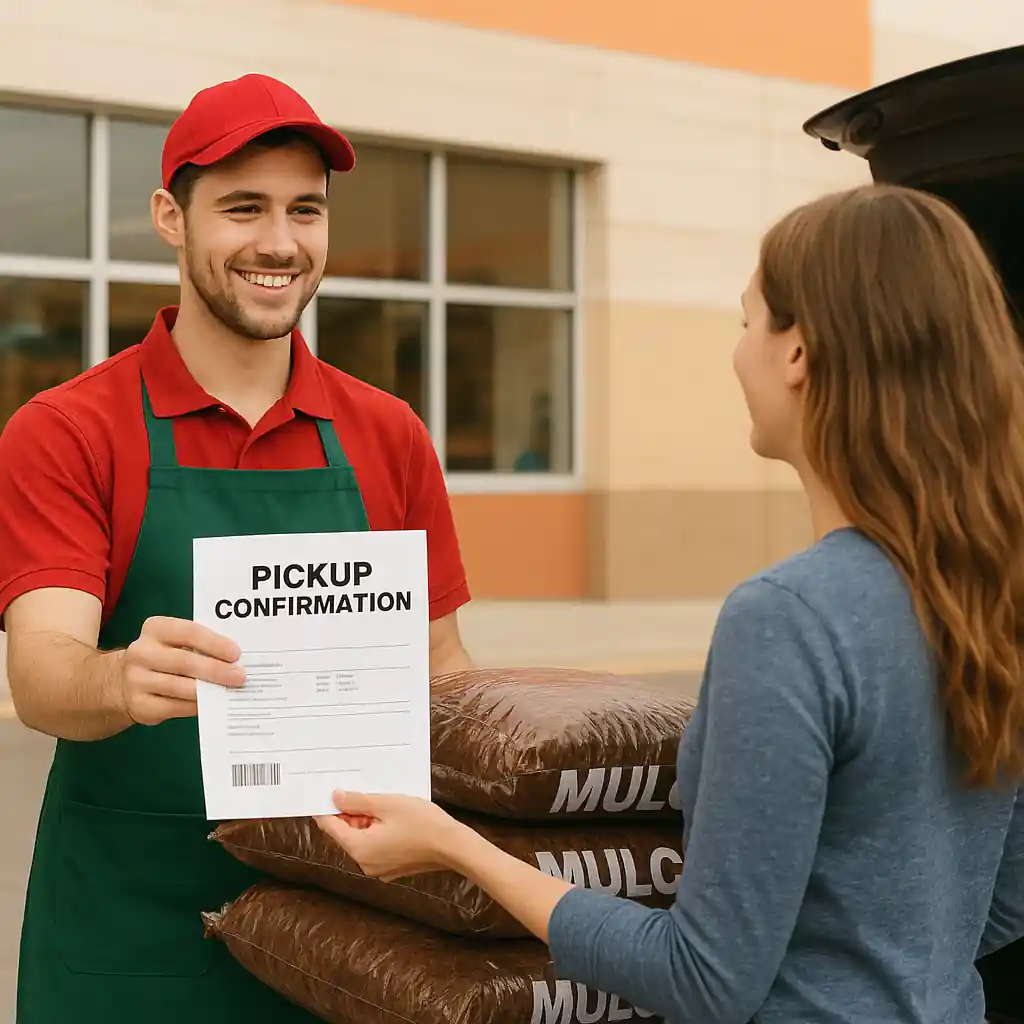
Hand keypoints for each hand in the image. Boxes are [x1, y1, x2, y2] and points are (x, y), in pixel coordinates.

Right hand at [116, 615, 244, 725]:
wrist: (125, 682)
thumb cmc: (165, 656)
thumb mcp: (176, 642)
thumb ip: (199, 646)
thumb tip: (235, 660)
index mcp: (155, 628)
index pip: (188, 632)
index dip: (214, 643)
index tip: (236, 653)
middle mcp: (141, 652)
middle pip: (184, 662)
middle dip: (216, 670)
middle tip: (240, 676)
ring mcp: (137, 680)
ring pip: (179, 687)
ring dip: (208, 691)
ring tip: (229, 691)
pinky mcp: (139, 705)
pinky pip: (174, 707)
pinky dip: (196, 706)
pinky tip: (211, 705)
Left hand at [315, 790, 465, 881]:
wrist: (452, 846)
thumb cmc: (423, 824)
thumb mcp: (386, 804)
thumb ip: (357, 801)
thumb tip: (336, 798)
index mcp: (359, 848)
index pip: (331, 827)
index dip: (327, 808)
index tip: (328, 793)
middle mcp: (365, 863)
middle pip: (347, 834)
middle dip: (352, 813)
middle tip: (365, 792)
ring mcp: (378, 869)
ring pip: (362, 840)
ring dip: (367, 821)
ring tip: (385, 804)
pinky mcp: (391, 868)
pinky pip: (376, 847)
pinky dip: (378, 832)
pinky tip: (394, 819)